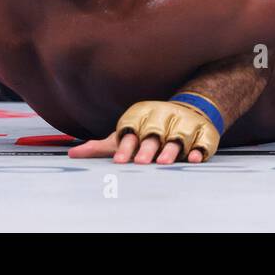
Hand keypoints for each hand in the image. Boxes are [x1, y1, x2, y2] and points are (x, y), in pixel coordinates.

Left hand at [70, 98, 222, 163]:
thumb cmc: (148, 129)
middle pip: (154, 134)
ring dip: (170, 149)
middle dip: (148, 147)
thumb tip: (72, 154)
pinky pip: (201, 142)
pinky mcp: (202, 134)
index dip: (126, 145)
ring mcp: (183, 126)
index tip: (120, 159)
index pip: (132, 130)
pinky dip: (197, 150)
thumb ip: (101, 146)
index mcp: (142, 118)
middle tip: (141, 162)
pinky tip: (192, 158)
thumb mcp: (125, 134)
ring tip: (163, 162)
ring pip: (176, 138)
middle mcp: (163, 120)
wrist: (187, 111)